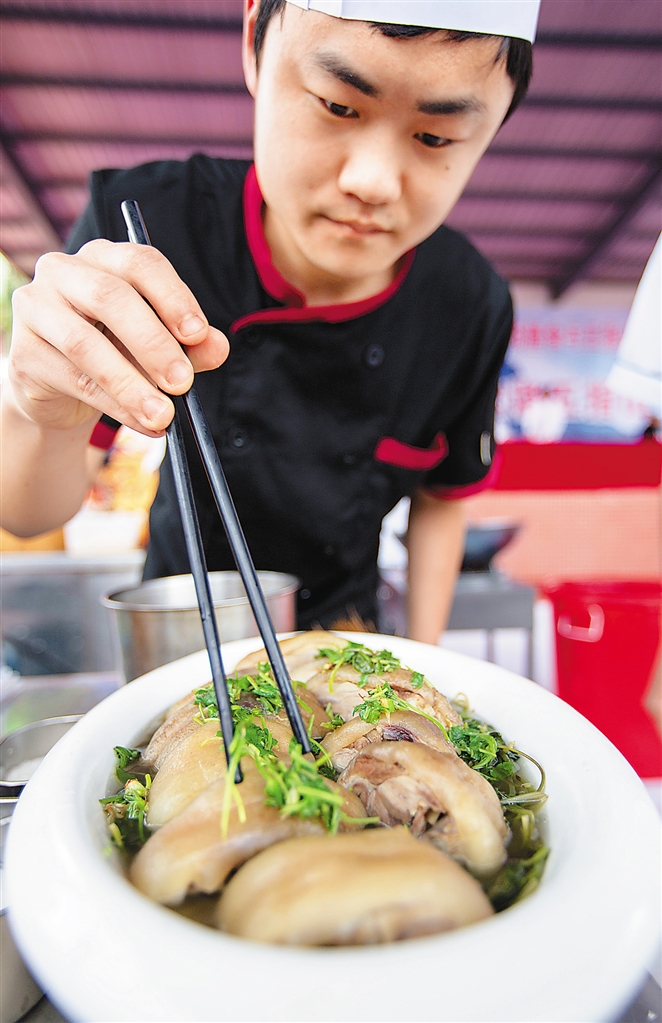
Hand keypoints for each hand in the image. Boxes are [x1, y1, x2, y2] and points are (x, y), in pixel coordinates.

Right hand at [8, 239, 229, 435]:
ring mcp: (36, 309)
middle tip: (183, 383)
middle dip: (154, 344)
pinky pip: (73, 380)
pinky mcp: (24, 353)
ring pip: (86, 345)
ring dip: (131, 385)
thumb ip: (191, 346)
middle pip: (110, 298)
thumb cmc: (118, 351)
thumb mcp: (161, 347)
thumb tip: (216, 347)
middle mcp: (64, 272)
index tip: (198, 334)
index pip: (140, 262)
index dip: (172, 297)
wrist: (63, 386)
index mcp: (104, 258)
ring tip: (164, 416)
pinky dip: (114, 406)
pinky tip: (142, 423)